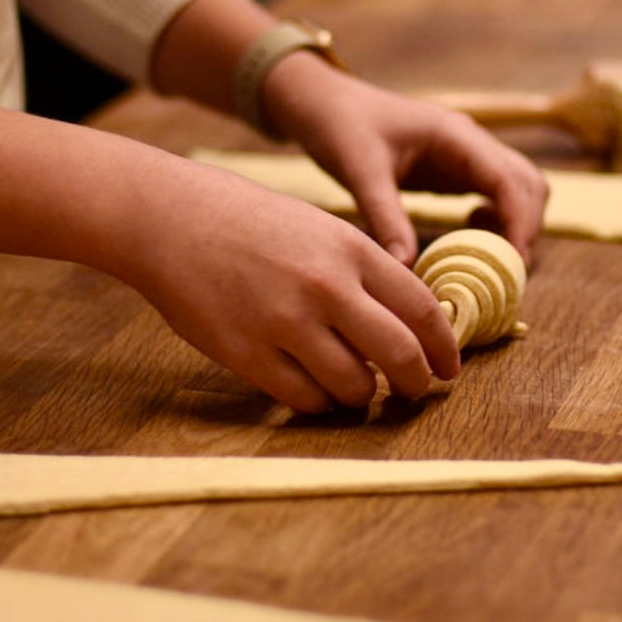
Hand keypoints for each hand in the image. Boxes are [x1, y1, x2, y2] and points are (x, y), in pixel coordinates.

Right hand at [128, 156, 460, 411]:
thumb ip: (365, 272)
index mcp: (351, 249)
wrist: (171, 218)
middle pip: (400, 356)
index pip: (423, 310)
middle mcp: (325, 286)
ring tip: (357, 389)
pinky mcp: (245, 353)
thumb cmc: (250, 221)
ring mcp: (284, 322)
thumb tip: (409, 327)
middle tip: (415, 392)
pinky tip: (315, 389)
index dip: (444, 348)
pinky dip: (319, 403)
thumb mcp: (320, 228)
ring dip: (363, 396)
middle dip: (417, 383)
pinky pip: (303, 399)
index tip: (450, 368)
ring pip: (353, 387)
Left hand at [263, 55, 546, 266]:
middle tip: (507, 274)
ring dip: (517, 224)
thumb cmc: (341, 127)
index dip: (520, 222)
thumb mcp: (361, 173)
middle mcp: (471, 142)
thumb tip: (405, 269)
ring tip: (492, 262)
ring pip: (518, 189)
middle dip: (527, 228)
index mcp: (455, 135)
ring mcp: (467, 155)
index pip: (509, 179)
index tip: (514, 263)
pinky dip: (498, 220)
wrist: (324, 104)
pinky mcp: (456, 169)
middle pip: (528, 184)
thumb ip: (385, 219)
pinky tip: (470, 237)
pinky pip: (496, 196)